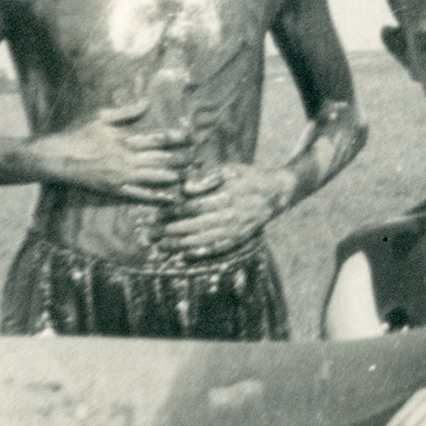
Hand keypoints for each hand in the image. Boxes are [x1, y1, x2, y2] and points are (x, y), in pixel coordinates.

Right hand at [38, 101, 191, 201]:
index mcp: (124, 138)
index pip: (157, 138)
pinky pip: (140, 195)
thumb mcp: (100, 116)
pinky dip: (156, 197)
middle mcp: (126, 157)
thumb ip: (126, 112)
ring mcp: (121, 175)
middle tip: (197, 159)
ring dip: (173, 176)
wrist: (56, 157)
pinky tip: (171, 199)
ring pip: (154, 176)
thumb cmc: (76, 134)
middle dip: (180, 158)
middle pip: (160, 158)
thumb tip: (147, 102)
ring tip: (189, 177)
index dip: (176, 138)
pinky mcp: (115, 190)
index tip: (191, 137)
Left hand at [156, 163, 291, 259]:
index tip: (154, 215)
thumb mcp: (230, 169)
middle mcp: (229, 216)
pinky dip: (200, 254)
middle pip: (193, 227)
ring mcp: (234, 230)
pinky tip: (184, 256)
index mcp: (225, 197)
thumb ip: (208, 178)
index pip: (191, 207)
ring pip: (202, 241)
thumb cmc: (248, 177)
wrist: (276, 193)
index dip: (171, 213)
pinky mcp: (238, 239)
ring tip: (160, 247)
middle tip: (149, 235)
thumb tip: (186, 187)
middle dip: (168, 232)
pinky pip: (217, 249)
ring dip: (179, 246)